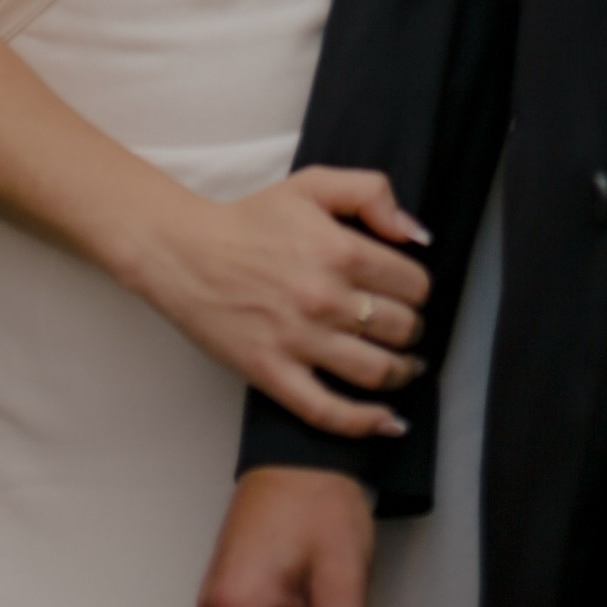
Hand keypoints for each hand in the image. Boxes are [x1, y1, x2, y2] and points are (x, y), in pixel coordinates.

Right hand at [141, 166, 430, 438]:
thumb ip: (372, 193)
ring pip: (376, 371)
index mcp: (340, 250)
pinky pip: (328, 410)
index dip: (418, 290)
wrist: (187, 254)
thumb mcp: (313, 184)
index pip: (413, 284)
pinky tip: (388, 422)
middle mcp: (325, 298)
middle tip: (406, 329)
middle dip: (413, 330)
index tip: (410, 294)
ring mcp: (299, 340)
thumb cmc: (251, 219)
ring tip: (404, 368)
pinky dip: (365, 423)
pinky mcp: (273, 373)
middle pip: (402, 328)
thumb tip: (418, 236)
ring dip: (402, 373)